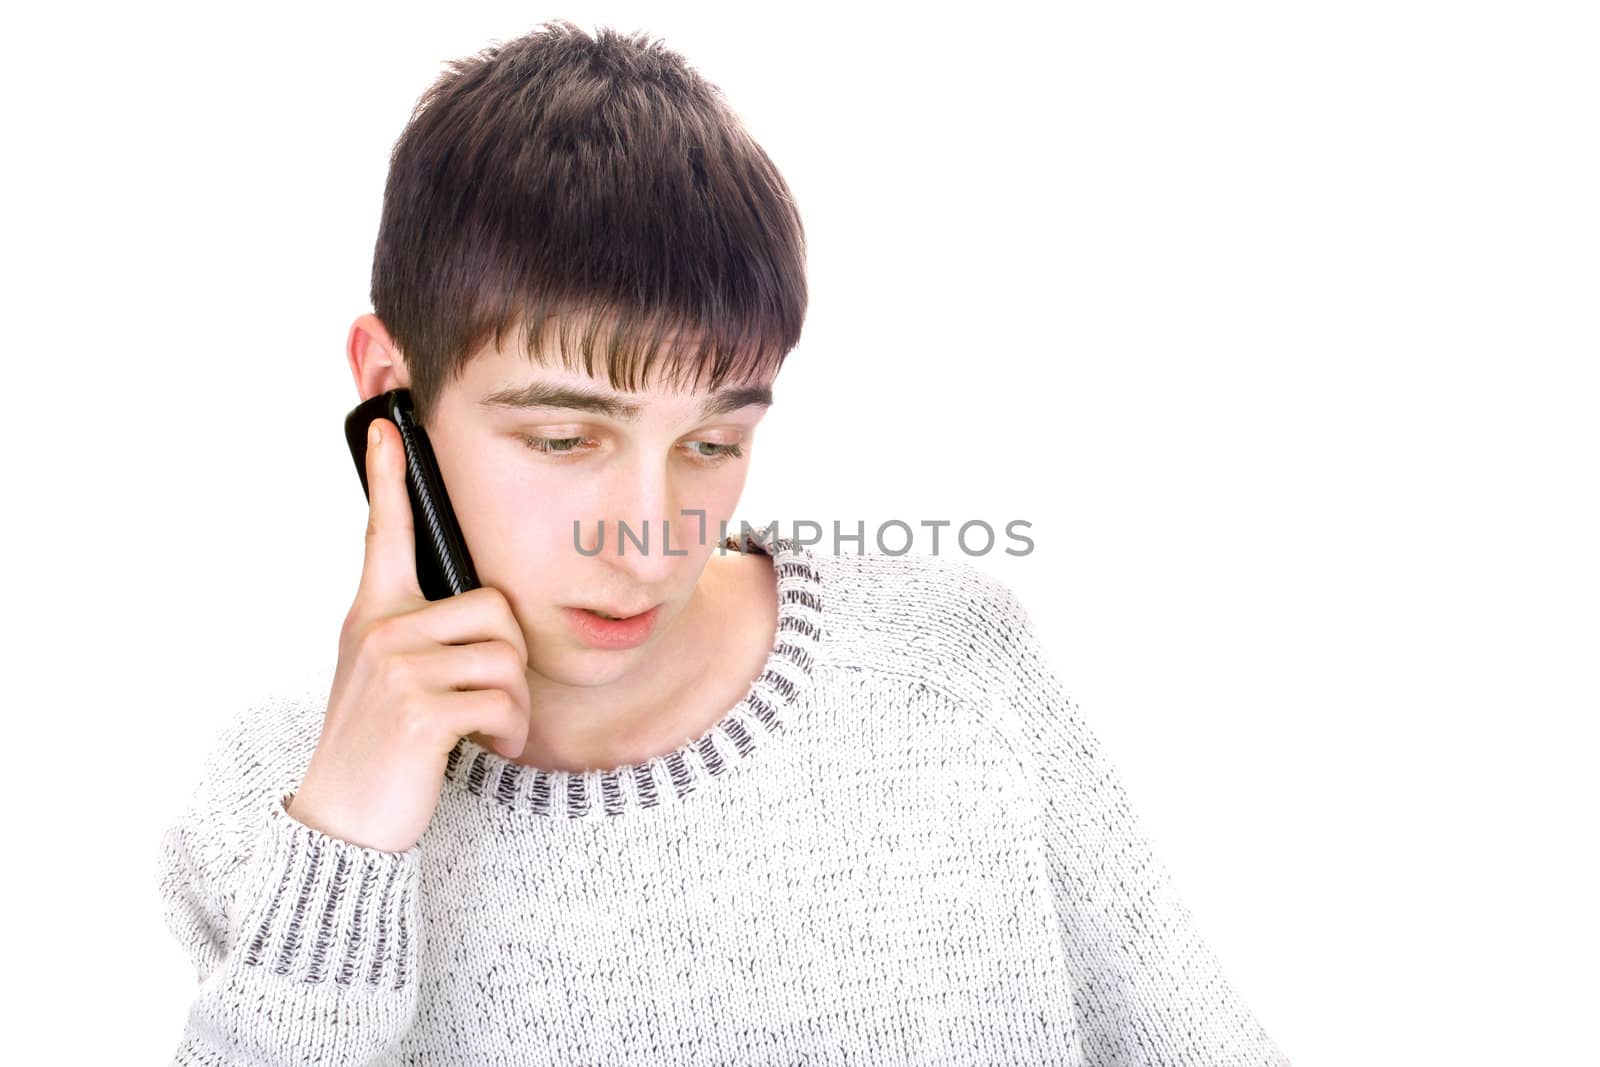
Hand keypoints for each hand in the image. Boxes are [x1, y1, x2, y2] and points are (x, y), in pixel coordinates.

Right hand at [287, 415, 531, 852]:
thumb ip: (416, 637)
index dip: (388, 478)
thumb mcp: (383, 678)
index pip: (384, 534)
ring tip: (488, 731)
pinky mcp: (419, 709)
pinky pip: (502, 700)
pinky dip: (510, 731)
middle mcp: (379, 630)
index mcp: (372, 616)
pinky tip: (488, 748)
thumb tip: (477, 615)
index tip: (389, 427)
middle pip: (495, 609)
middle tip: (491, 702)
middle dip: (510, 662)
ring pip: (505, 657)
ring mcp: (396, 667)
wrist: (344, 821)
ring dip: (513, 705)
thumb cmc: (378, 749)